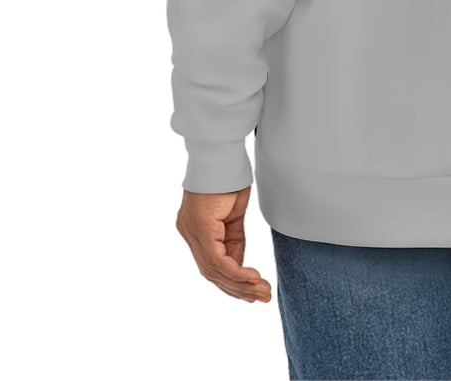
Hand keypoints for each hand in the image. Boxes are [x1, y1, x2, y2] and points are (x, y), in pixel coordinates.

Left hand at [176, 186, 272, 302]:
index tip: (251, 292)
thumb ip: (233, 239)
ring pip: (214, 271)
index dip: (231, 282)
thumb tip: (240, 264)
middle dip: (238, 289)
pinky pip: (218, 260)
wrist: (219, 153)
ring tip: (262, 291)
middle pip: (212, 273)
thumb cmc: (227, 176)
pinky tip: (252, 278)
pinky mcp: (201, 229)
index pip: (211, 265)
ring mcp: (192, 232)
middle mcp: (189, 233)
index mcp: (194, 229)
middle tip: (261, 297)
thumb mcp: (233, 214)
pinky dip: (236, 272)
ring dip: (240, 284)